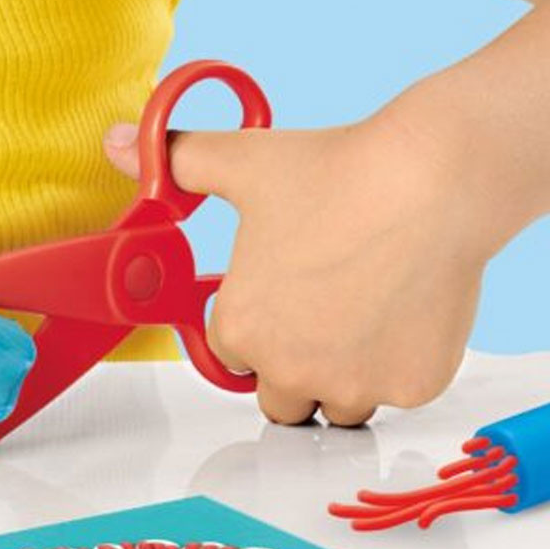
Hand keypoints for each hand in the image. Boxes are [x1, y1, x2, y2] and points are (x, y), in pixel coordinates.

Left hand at [104, 105, 508, 425]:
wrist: (435, 178)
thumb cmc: (340, 172)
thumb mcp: (242, 161)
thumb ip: (173, 161)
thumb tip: (114, 143)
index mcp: (241, 328)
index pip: (232, 356)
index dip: (256, 325)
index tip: (281, 298)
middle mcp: (290, 369)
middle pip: (280, 398)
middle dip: (295, 365)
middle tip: (324, 311)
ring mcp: (355, 383)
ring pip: (340, 405)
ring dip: (346, 374)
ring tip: (367, 310)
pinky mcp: (412, 387)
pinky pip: (398, 392)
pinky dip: (402, 364)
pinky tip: (408, 310)